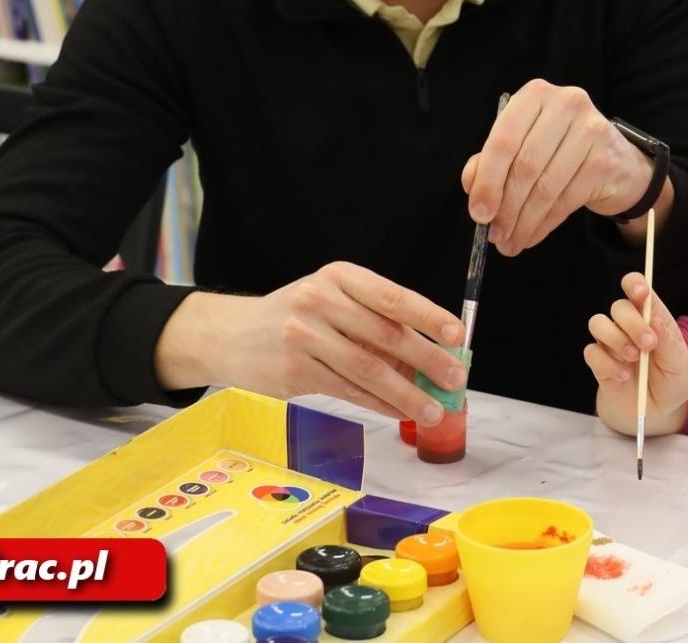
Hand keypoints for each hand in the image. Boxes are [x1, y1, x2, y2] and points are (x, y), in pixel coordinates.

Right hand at [155, 263, 466, 424]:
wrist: (230, 334)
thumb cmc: (293, 317)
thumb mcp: (330, 301)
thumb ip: (373, 322)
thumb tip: (427, 357)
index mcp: (339, 276)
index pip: (392, 297)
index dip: (429, 318)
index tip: (457, 336)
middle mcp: (320, 300)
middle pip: (385, 335)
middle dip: (427, 361)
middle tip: (455, 379)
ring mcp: (304, 335)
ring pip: (369, 369)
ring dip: (407, 393)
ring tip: (433, 409)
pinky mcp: (294, 370)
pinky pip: (348, 391)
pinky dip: (379, 404)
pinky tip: (398, 412)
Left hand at [462, 79, 657, 256]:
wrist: (616, 161)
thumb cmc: (559, 150)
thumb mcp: (521, 145)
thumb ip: (491, 160)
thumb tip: (472, 186)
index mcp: (536, 94)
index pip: (504, 140)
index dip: (488, 180)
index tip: (478, 212)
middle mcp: (566, 104)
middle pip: (525, 166)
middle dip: (506, 207)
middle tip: (494, 234)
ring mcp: (591, 131)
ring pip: (545, 188)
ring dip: (523, 221)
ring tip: (510, 241)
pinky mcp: (605, 161)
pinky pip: (566, 201)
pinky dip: (544, 225)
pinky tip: (532, 236)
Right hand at [583, 272, 687, 434]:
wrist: (657, 409)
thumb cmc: (671, 380)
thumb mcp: (679, 364)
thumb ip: (669, 342)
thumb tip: (655, 319)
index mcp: (650, 316)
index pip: (636, 287)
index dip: (635, 284)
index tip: (640, 294)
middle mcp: (627, 324)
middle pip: (618, 307)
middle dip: (633, 323)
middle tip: (648, 344)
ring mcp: (610, 342)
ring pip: (598, 323)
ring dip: (616, 339)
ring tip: (633, 358)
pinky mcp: (598, 361)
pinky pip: (591, 352)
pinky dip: (607, 364)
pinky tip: (623, 376)